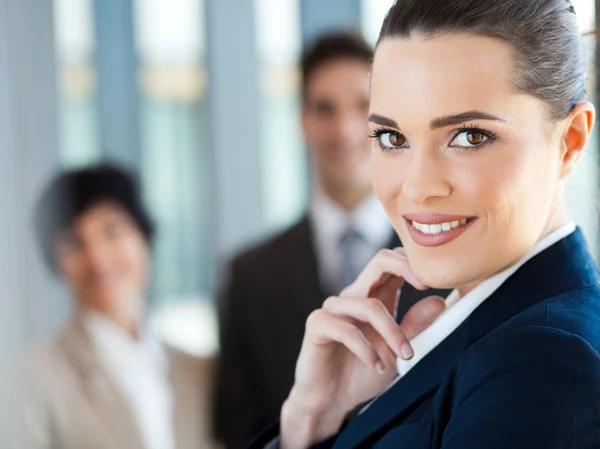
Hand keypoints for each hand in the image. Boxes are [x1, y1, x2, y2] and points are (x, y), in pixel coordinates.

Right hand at [280, 248, 445, 448]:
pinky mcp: (318, 324)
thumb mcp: (397, 352)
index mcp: (374, 297)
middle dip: (403, 268)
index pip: (393, 263)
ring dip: (392, 331)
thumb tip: (439, 301)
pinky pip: (346, 330)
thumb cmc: (362, 373)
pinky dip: (366, 349)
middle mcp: (354, 296)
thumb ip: (415, 327)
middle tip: (424, 285)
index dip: (413, 263)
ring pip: (369, 304)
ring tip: (405, 356)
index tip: (436, 280)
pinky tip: (377, 366)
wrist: (330, 400)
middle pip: (379, 262)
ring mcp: (334, 308)